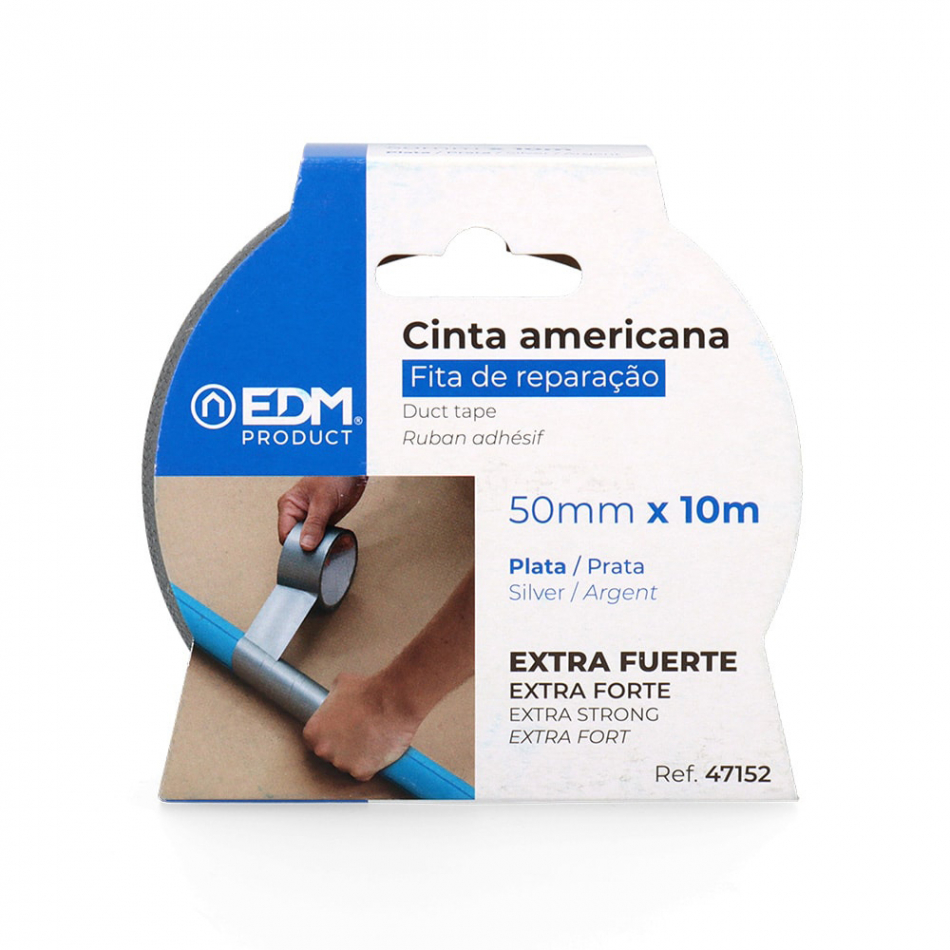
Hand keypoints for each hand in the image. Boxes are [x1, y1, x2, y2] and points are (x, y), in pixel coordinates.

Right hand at [277, 476, 366, 550]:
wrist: (354, 470)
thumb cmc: (334, 475)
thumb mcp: (324, 500)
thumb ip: (315, 524)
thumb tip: (305, 546)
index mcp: (289, 506)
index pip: (286, 535)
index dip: (296, 547)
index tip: (310, 555)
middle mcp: (297, 514)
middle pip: (298, 541)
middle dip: (313, 550)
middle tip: (326, 554)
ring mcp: (311, 519)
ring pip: (313, 542)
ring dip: (326, 548)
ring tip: (337, 547)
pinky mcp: (325, 522)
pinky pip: (325, 539)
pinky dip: (333, 542)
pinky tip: (342, 542)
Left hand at [302, 671, 422, 781]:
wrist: (393, 699)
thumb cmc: (369, 691)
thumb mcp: (341, 685)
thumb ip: (332, 700)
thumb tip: (335, 701)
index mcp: (313, 732)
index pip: (315, 740)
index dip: (330, 735)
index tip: (339, 731)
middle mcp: (323, 751)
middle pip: (330, 754)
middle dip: (342, 745)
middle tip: (357, 731)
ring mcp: (342, 763)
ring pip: (347, 764)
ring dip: (357, 755)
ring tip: (370, 737)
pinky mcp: (361, 772)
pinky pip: (364, 771)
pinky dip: (371, 763)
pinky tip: (377, 747)